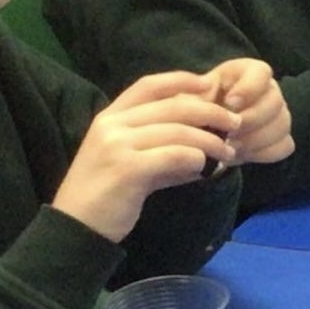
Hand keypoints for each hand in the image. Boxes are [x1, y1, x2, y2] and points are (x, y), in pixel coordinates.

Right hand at [52, 71, 239, 242]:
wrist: (75, 228)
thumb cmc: (103, 196)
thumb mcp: (127, 164)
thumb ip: (159, 153)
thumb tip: (200, 154)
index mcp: (109, 117)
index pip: (148, 85)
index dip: (181, 80)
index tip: (208, 85)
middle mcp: (112, 124)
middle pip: (172, 106)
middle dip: (210, 112)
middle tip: (234, 123)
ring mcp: (118, 145)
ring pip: (178, 131)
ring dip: (209, 141)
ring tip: (227, 153)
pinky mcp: (128, 168)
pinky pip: (173, 155)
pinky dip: (195, 159)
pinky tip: (204, 170)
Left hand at [205, 58, 293, 165]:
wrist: (203, 131)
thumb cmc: (197, 108)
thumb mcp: (192, 97)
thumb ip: (199, 98)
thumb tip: (208, 101)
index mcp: (248, 71)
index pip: (262, 72)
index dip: (249, 88)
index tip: (230, 103)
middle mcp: (269, 90)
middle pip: (275, 101)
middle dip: (251, 120)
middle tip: (229, 133)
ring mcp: (279, 114)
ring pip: (282, 124)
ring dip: (256, 139)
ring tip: (231, 147)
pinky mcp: (281, 137)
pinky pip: (284, 145)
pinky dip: (264, 153)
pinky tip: (243, 154)